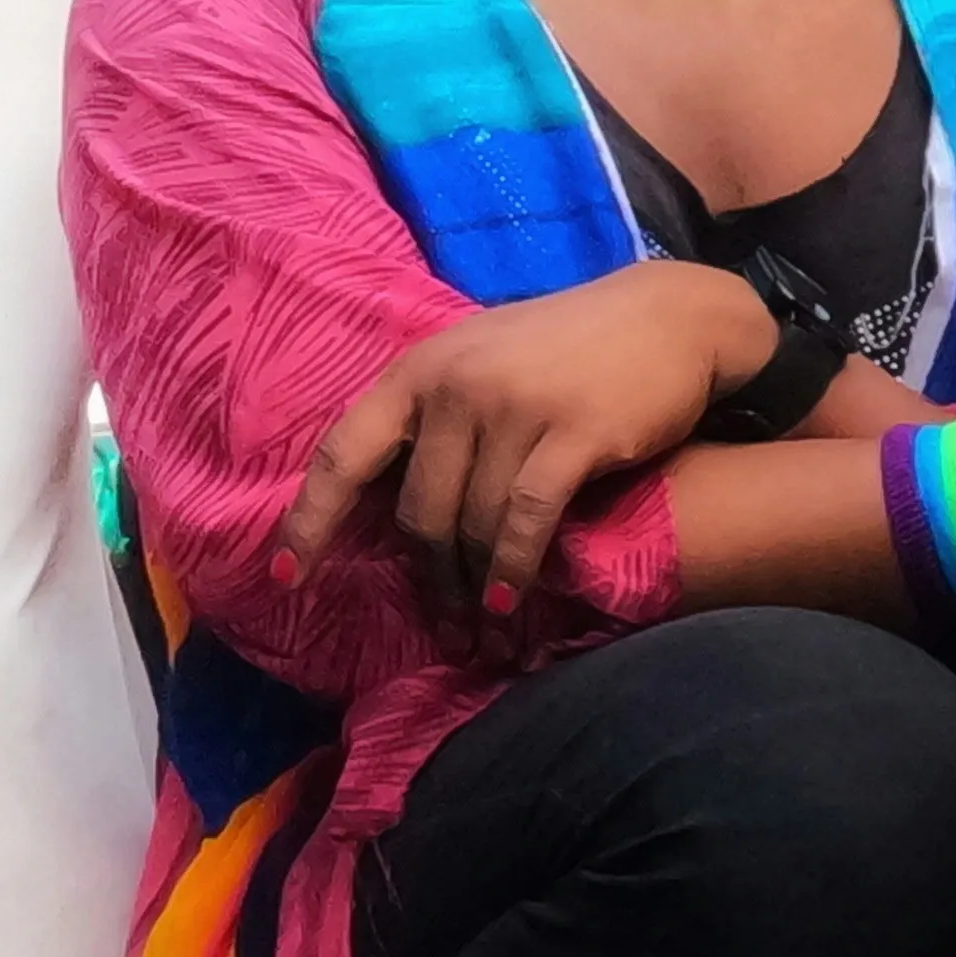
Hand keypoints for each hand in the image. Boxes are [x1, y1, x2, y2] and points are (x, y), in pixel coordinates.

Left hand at [282, 265, 786, 627]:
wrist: (669, 318)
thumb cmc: (568, 348)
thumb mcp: (482, 360)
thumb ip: (435, 417)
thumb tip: (387, 502)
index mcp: (419, 369)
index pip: (343, 452)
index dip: (309, 519)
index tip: (286, 578)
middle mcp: (455, 385)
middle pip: (417, 511)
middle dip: (429, 582)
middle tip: (444, 632)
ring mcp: (513, 406)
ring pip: (471, 525)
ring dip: (474, 593)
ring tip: (486, 638)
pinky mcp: (572, 432)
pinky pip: (524, 522)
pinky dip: (512, 571)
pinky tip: (509, 606)